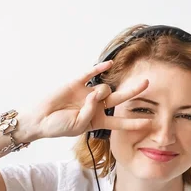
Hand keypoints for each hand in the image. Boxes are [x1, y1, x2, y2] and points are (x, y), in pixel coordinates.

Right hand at [27, 60, 151, 138]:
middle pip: (120, 98)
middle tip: (147, 83)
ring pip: (104, 89)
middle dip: (134, 91)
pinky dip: (100, 68)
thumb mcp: (79, 126)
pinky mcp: (76, 84)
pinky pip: (91, 74)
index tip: (149, 123)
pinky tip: (109, 64)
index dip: (133, 123)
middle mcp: (96, 106)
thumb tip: (96, 93)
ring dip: (98, 94)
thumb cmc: (59, 127)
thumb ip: (90, 111)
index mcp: (98, 121)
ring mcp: (87, 94)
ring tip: (85, 101)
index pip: (119, 122)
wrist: (40, 119)